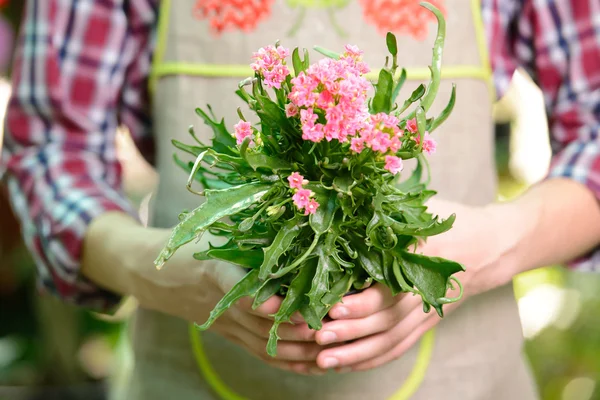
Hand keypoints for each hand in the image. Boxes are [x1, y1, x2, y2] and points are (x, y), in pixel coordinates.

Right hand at [83, 212, 324, 374]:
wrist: (156, 277)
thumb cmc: (192, 246)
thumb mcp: (214, 232)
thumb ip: (247, 232)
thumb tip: (295, 221)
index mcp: (213, 270)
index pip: (235, 288)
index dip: (260, 300)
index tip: (286, 305)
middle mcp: (217, 303)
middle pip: (257, 323)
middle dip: (294, 327)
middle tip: (327, 325)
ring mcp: (224, 324)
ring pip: (261, 344)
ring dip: (296, 349)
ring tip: (329, 346)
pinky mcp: (229, 335)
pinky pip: (259, 353)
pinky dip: (286, 362)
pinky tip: (313, 364)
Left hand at [312, 199, 520, 371]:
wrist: (491, 245)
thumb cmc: (450, 219)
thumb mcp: (422, 207)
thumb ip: (387, 208)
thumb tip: (344, 197)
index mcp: (423, 259)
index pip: (391, 288)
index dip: (362, 302)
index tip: (332, 306)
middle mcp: (425, 290)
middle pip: (387, 320)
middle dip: (350, 332)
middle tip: (316, 337)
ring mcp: (427, 311)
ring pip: (391, 340)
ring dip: (357, 353)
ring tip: (324, 360)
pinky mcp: (427, 322)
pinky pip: (399, 347)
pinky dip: (373, 358)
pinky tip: (348, 363)